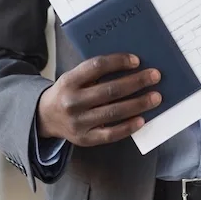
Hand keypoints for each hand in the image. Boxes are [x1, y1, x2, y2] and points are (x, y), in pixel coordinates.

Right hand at [37, 53, 161, 145]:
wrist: (45, 117)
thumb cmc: (68, 92)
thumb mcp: (73, 77)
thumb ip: (95, 72)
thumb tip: (132, 67)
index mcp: (69, 81)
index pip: (97, 66)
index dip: (118, 62)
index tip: (136, 60)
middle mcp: (72, 101)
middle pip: (110, 90)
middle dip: (136, 82)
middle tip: (155, 76)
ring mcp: (78, 122)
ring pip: (114, 112)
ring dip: (138, 104)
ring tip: (155, 97)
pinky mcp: (85, 139)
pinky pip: (110, 134)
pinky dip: (128, 127)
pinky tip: (142, 119)